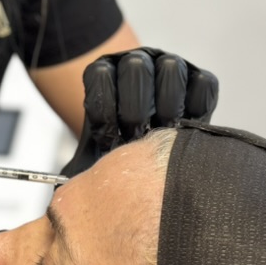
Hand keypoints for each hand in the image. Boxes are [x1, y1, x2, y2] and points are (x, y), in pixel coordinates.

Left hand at [61, 47, 218, 175]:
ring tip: (162, 134)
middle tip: (137, 136)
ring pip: (169, 70)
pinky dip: (196, 109)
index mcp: (102, 76)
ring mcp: (168, 66)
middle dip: (135, 110)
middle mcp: (135, 64)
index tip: (109, 137)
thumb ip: (77, 174)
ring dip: (166, 107)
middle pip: (136, 68)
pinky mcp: (199, 80)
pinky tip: (184, 128)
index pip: (99, 75)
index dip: (105, 110)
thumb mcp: (91, 162)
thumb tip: (62, 200)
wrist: (151, 153)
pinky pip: (203, 86)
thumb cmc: (118, 158)